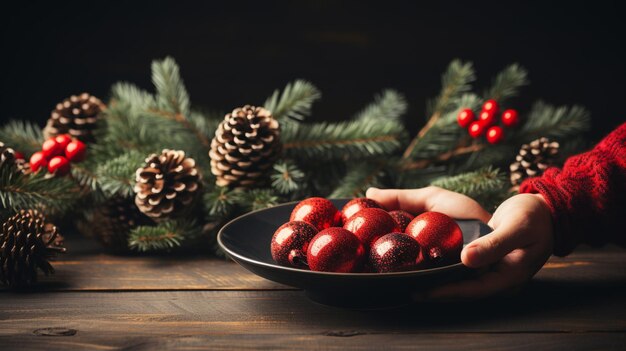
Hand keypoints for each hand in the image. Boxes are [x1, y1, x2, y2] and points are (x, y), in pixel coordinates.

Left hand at [366, 186, 553, 299]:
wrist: (548, 211)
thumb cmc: (535, 217)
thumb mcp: (516, 227)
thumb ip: (494, 244)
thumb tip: (466, 260)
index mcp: (510, 277)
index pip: (471, 290)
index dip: (445, 292)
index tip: (420, 291)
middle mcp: (500, 280)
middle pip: (463, 290)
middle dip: (436, 290)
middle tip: (406, 286)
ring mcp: (494, 272)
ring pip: (461, 282)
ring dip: (439, 280)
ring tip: (412, 277)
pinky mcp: (488, 263)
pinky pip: (463, 270)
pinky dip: (446, 268)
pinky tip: (428, 263)